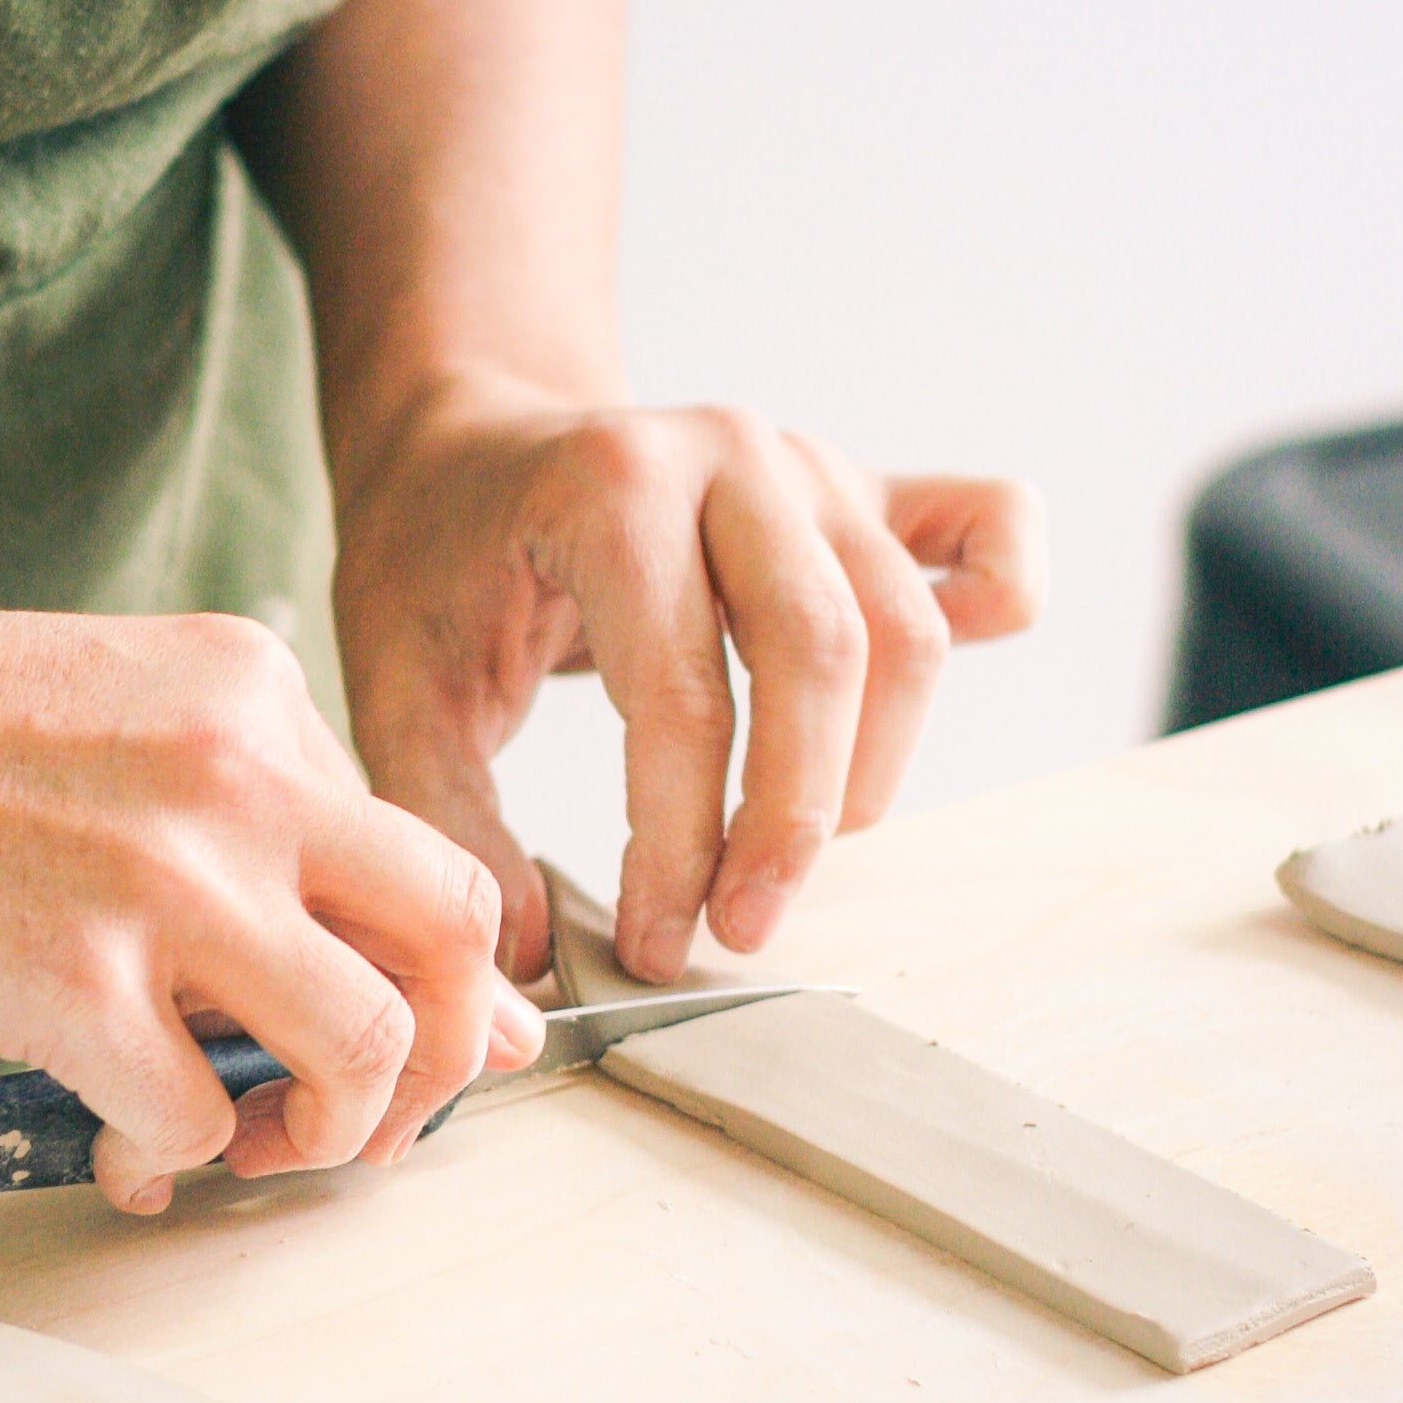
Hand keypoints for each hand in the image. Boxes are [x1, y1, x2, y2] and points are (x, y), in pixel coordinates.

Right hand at [0, 595, 538, 1213]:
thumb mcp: (94, 709)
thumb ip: (218, 804)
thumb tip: (321, 945)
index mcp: (248, 686)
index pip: (412, 843)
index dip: (420, 968)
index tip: (402, 1033)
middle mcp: (240, 769)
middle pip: (454, 934)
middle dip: (444, 1054)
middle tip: (371, 1116)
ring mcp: (168, 878)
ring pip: (369, 1044)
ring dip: (326, 1128)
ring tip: (244, 1142)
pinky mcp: (76, 985)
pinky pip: (197, 1122)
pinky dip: (167, 1156)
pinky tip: (107, 1141)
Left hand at [331, 370, 1045, 983]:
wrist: (468, 440)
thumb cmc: (434, 558)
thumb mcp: (397, 686)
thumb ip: (454, 825)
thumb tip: (534, 961)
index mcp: (610, 486)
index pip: (681, 693)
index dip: (679, 843)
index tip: (657, 940)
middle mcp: (729, 454)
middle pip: (822, 656)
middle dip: (790, 823)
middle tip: (741, 928)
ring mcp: (808, 461)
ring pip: (902, 631)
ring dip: (870, 770)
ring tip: (791, 857)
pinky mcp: (860, 485)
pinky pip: (987, 523)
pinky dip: (1005, 597)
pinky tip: (945, 681)